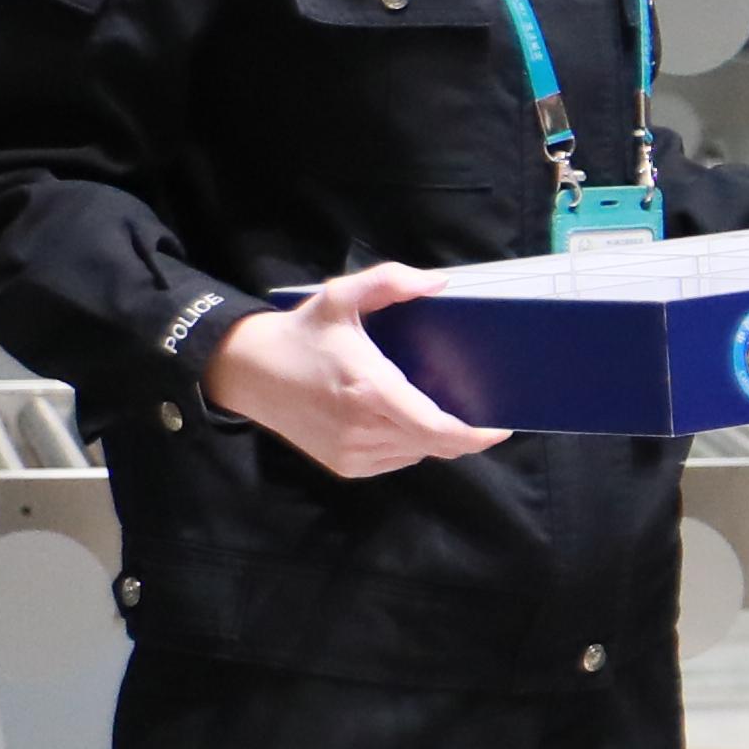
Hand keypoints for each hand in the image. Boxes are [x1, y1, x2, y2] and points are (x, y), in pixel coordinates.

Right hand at [201, 260, 510, 479]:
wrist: (248, 371)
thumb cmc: (302, 332)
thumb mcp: (341, 295)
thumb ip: (391, 282)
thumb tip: (439, 283)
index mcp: (370, 390)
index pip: (439, 429)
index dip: (476, 435)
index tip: (501, 425)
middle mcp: (363, 429)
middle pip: (435, 445)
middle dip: (461, 431)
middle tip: (476, 408)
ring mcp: (353, 453)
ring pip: (417, 454)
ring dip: (432, 436)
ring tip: (430, 405)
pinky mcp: (344, 466)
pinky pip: (395, 459)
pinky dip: (407, 443)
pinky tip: (399, 417)